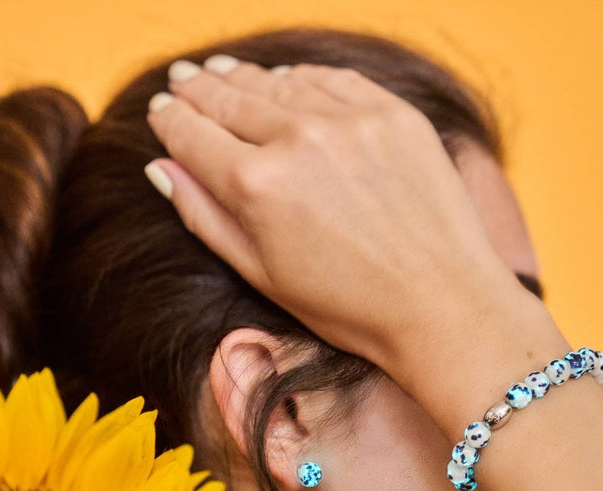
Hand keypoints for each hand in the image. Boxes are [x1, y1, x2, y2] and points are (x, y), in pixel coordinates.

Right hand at [145, 57, 524, 385]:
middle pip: (230, 98)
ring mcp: (351, 120)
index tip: (161, 112)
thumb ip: (204, 217)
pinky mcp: (392, 113)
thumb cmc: (347, 305)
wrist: (441, 304)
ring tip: (223, 73)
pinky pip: (330, 79)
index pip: (193, 135)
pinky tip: (284, 80)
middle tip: (182, 80)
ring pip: (278, 82)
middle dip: (199, 89)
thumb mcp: (261, 274)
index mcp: (258, 187)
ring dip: (244, 77)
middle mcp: (300, 140)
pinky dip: (299, 78)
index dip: (171, 121)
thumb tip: (161, 169)